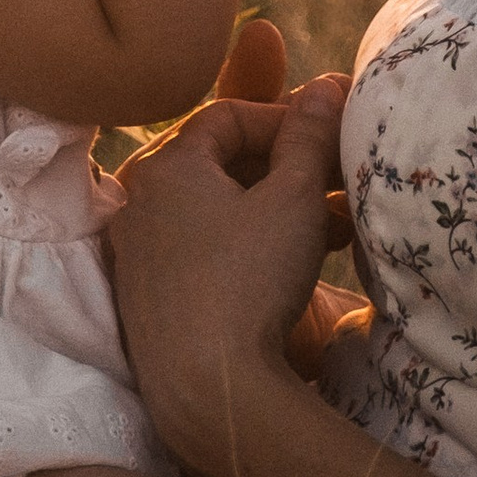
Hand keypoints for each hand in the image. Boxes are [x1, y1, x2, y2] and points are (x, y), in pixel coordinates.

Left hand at [110, 77, 349, 476]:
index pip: (227, 116)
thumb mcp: (293, 199)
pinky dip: (249, 246)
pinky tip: (297, 266)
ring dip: (277, 208)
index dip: (286, 118)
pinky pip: (202, 252)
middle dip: (286, 166)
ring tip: (339, 224)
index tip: (330, 136)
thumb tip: (322, 87)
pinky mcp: (147, 300)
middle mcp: (139, 202)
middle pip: (220, 163)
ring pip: (217, 211)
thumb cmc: (248, 280)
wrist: (204, 389)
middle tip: (338, 177)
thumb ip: (309, 137)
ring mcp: (138, 254)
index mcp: (165, 165)